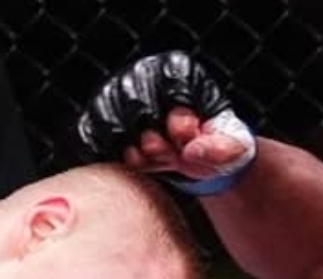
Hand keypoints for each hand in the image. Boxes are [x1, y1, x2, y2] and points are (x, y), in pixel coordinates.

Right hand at [76, 52, 256, 194]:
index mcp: (178, 70)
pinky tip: (133, 164)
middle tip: (171, 157)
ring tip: (153, 162)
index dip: (180, 126)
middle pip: (137, 109)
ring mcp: (114, 93)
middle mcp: (142, 73)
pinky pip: (92, 139)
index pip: (172, 92)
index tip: (189, 141)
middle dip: (156, 144)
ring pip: (111, 126)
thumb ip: (224, 147)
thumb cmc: (209, 146)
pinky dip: (112, 158)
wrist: (189, 157)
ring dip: (134, 155)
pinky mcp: (94, 117)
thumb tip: (193, 151)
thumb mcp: (231, 147)